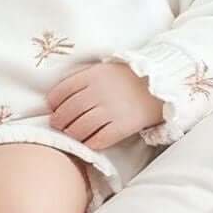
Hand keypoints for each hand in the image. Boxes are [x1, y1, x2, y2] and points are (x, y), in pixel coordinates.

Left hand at [44, 59, 163, 150]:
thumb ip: (83, 78)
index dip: (53, 102)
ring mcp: (111, 110)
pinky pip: (99, 139)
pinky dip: (90, 143)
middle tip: (58, 125)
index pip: (63, 90)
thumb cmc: (128, 78)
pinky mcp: (122, 126)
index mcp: (93, 76)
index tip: (52, 108)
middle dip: (59, 121)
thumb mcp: (104, 69)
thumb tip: (59, 97)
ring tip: (71, 134)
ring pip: (80, 127)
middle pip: (69, 111)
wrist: (160, 87)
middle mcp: (99, 92)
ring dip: (72, 133)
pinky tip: (88, 142)